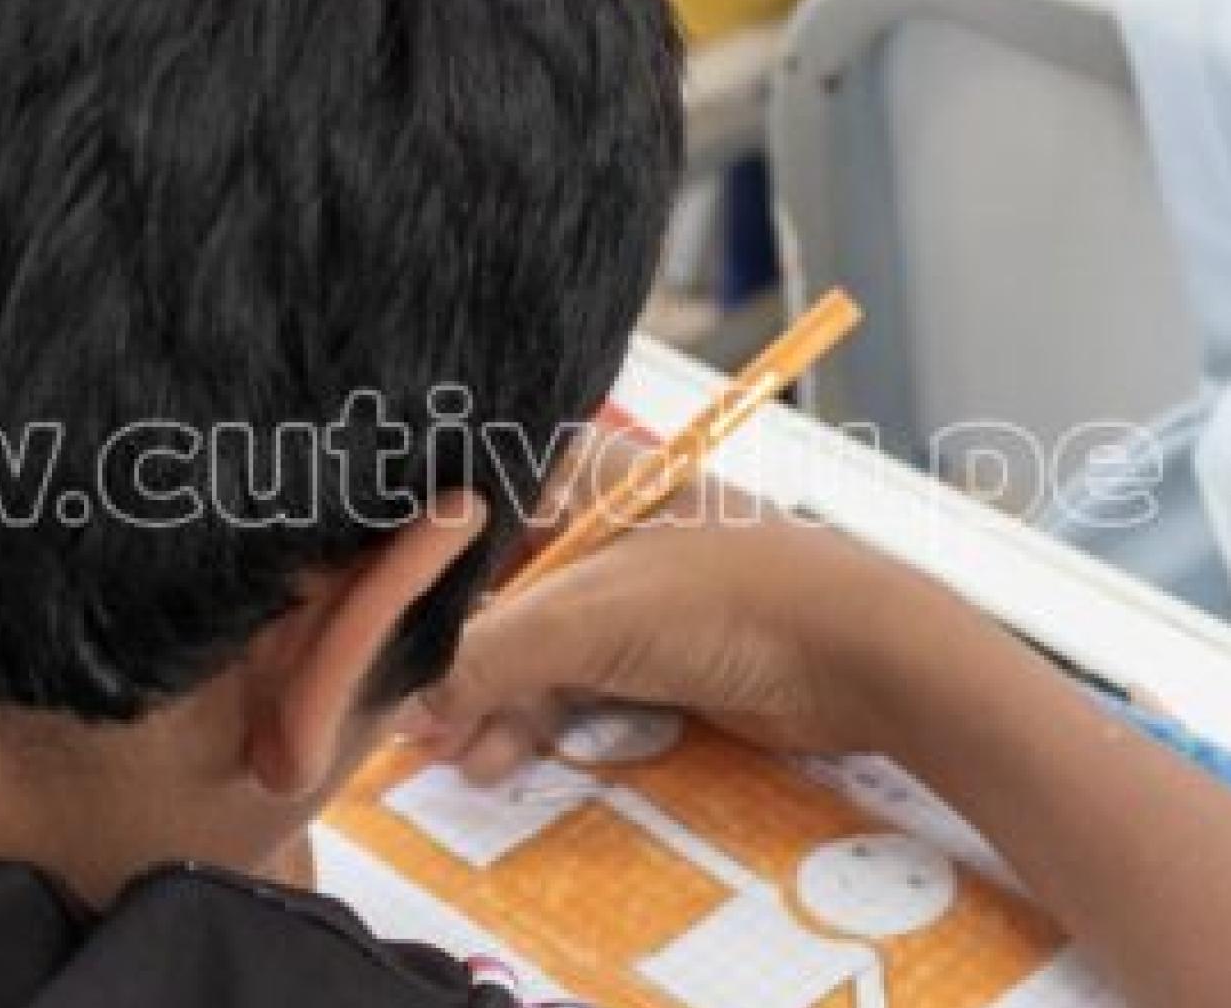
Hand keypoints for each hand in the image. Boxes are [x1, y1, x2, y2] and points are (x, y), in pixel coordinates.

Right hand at [403, 435, 980, 782]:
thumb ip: (485, 656)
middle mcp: (592, 521)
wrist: (865, 659)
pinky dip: (528, 720)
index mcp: (578, 472)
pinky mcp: (645, 649)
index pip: (464, 521)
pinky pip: (562, 683)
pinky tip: (496, 758)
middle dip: (443, 661)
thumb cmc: (734, 598)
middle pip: (486, 591)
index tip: (365, 640)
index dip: (411, 584)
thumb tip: (403, 704)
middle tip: (401, 722)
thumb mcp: (590, 618)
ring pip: (520, 646)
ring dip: (482, 702)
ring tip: (444, 754)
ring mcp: (620, 588)